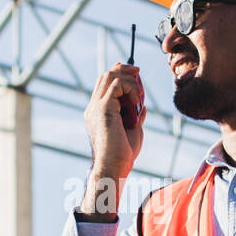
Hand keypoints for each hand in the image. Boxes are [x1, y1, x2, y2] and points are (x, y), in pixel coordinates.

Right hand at [84, 62, 145, 181]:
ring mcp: (96, 106)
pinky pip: (117, 85)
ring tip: (139, 95)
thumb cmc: (123, 153)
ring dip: (129, 80)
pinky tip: (137, 102)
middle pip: (106, 75)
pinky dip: (131, 88)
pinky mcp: (103, 108)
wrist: (115, 166)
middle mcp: (94, 107)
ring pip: (110, 76)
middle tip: (138, 71)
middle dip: (124, 69)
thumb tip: (142, 105)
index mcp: (97, 111)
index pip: (105, 83)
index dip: (119, 74)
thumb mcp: (133, 129)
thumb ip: (135, 115)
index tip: (136, 75)